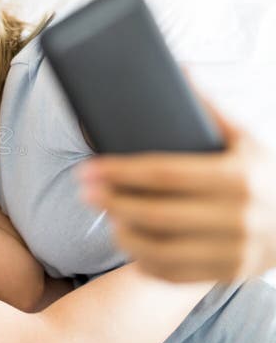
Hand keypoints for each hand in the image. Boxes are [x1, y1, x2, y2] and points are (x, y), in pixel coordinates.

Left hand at [77, 99, 275, 281]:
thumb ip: (210, 110)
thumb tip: (178, 69)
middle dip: (111, 201)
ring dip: (122, 232)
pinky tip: (127, 241)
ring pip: (160, 248)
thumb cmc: (262, 175)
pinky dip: (142, 259)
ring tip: (105, 214)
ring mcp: (235, 251)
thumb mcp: (245, 140)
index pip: (164, 173)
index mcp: (239, 176)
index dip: (120, 172)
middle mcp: (239, 216)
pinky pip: (173, 273)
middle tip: (83, 190)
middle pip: (156, 212)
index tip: (89, 168)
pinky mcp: (228, 274)